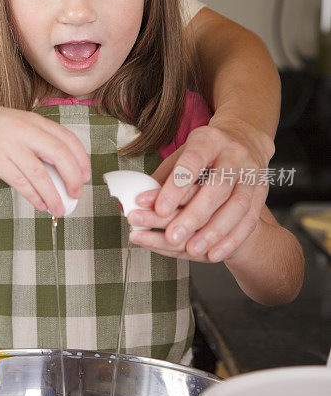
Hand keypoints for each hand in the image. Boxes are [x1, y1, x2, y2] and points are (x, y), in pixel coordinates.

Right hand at [0, 98, 90, 216]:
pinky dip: (33, 195)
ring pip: (40, 173)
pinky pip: (19, 181)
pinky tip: (40, 204)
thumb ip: (36, 139)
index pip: (68, 139)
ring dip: (53, 194)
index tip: (86, 175)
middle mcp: (26, 130)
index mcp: (35, 120)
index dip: (81, 159)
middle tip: (77, 194)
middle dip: (73, 178)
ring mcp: (10, 145)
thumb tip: (56, 168)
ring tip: (60, 209)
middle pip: (60, 155)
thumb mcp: (18, 123)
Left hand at [128, 120, 274, 261]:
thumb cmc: (202, 154)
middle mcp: (234, 155)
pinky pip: (249, 220)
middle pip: (217, 187)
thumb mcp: (180, 157)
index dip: (176, 187)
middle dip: (194, 215)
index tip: (159, 209)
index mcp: (208, 140)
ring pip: (237, 206)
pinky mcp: (261, 193)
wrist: (243, 142)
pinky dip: (231, 240)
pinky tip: (214, 254)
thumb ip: (160, 180)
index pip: (192, 162)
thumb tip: (134, 203)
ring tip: (192, 249)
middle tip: (172, 236)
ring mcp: (251, 174)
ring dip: (214, 232)